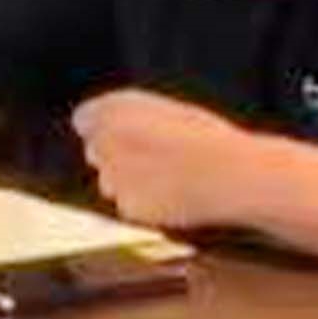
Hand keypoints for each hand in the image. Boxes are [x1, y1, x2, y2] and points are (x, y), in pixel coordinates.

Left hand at [70, 88, 263, 234]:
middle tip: (153, 159)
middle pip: (96, 152)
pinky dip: (144, 205)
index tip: (125, 137)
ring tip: (169, 178)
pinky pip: (129, 207)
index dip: (106, 129)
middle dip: (115, 156)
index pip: (85, 119)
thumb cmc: (209, 139)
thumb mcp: (168, 110)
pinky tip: (173, 197)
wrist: (232, 175)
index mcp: (114, 110)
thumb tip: (114, 123)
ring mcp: (114, 177)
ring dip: (128, 182)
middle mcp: (105, 141)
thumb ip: (132, 116)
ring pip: (110, 182)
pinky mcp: (128, 208)